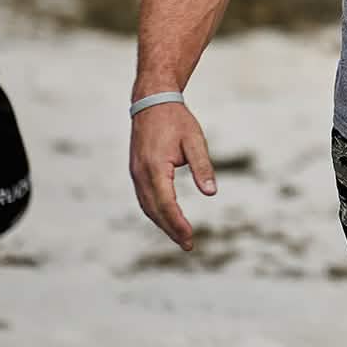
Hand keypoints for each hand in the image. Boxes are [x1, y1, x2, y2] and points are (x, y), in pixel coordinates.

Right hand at [129, 102, 216, 250]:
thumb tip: (211, 192)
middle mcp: (141, 174)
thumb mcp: (195, 140)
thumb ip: (202, 167)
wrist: (152, 101)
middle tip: (188, 245)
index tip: (190, 239)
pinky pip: (144, 198)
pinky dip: (155, 211)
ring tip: (179, 237)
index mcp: (155, 168)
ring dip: (162, 223)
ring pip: (147, 206)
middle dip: (171, 229)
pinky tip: (166, 218)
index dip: (178, 224)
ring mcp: (135, 173)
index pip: (166, 204)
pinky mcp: (136, 171)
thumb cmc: (177, 120)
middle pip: (155, 210)